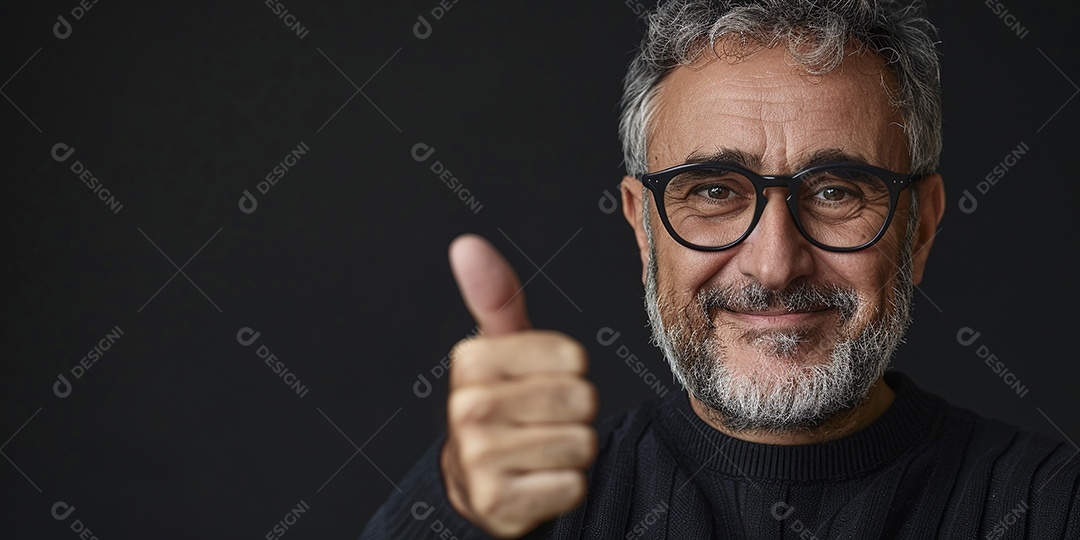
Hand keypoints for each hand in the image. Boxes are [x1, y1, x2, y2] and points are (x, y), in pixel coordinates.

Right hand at [440, 234, 598, 537]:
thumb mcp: (498, 348)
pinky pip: (571, 486)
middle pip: (582, 401)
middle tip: (542, 419)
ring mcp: (480, 458)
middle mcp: (469, 408)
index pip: (573, 357)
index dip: (570, 372)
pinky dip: (564, 486)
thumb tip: (466, 244)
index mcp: (471, 361)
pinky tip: (536, 479)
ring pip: (581, 444)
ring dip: (572, 451)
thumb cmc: (501, 401)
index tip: (541, 381)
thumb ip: (494, 296)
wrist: (472, 481)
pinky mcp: (498, 502)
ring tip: (539, 448)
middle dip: (575, 413)